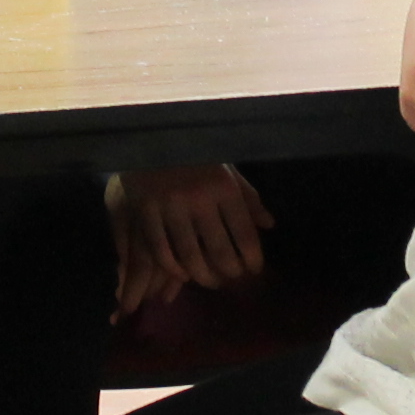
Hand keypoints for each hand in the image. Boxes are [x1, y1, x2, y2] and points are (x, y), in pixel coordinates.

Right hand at [113, 165, 270, 313]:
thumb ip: (247, 198)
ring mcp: (170, 205)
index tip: (254, 270)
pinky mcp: (144, 211)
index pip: (245, 234)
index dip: (253, 258)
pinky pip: (160, 250)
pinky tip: (181, 274)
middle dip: (229, 272)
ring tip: (210, 281)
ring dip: (202, 276)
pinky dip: (172, 268)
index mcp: (224, 186)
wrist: (152, 133)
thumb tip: (269, 225)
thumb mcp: (227, 169)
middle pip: (219, 250)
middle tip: (232, 279)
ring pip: (189, 256)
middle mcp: (199, 197)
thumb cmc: (195, 153)